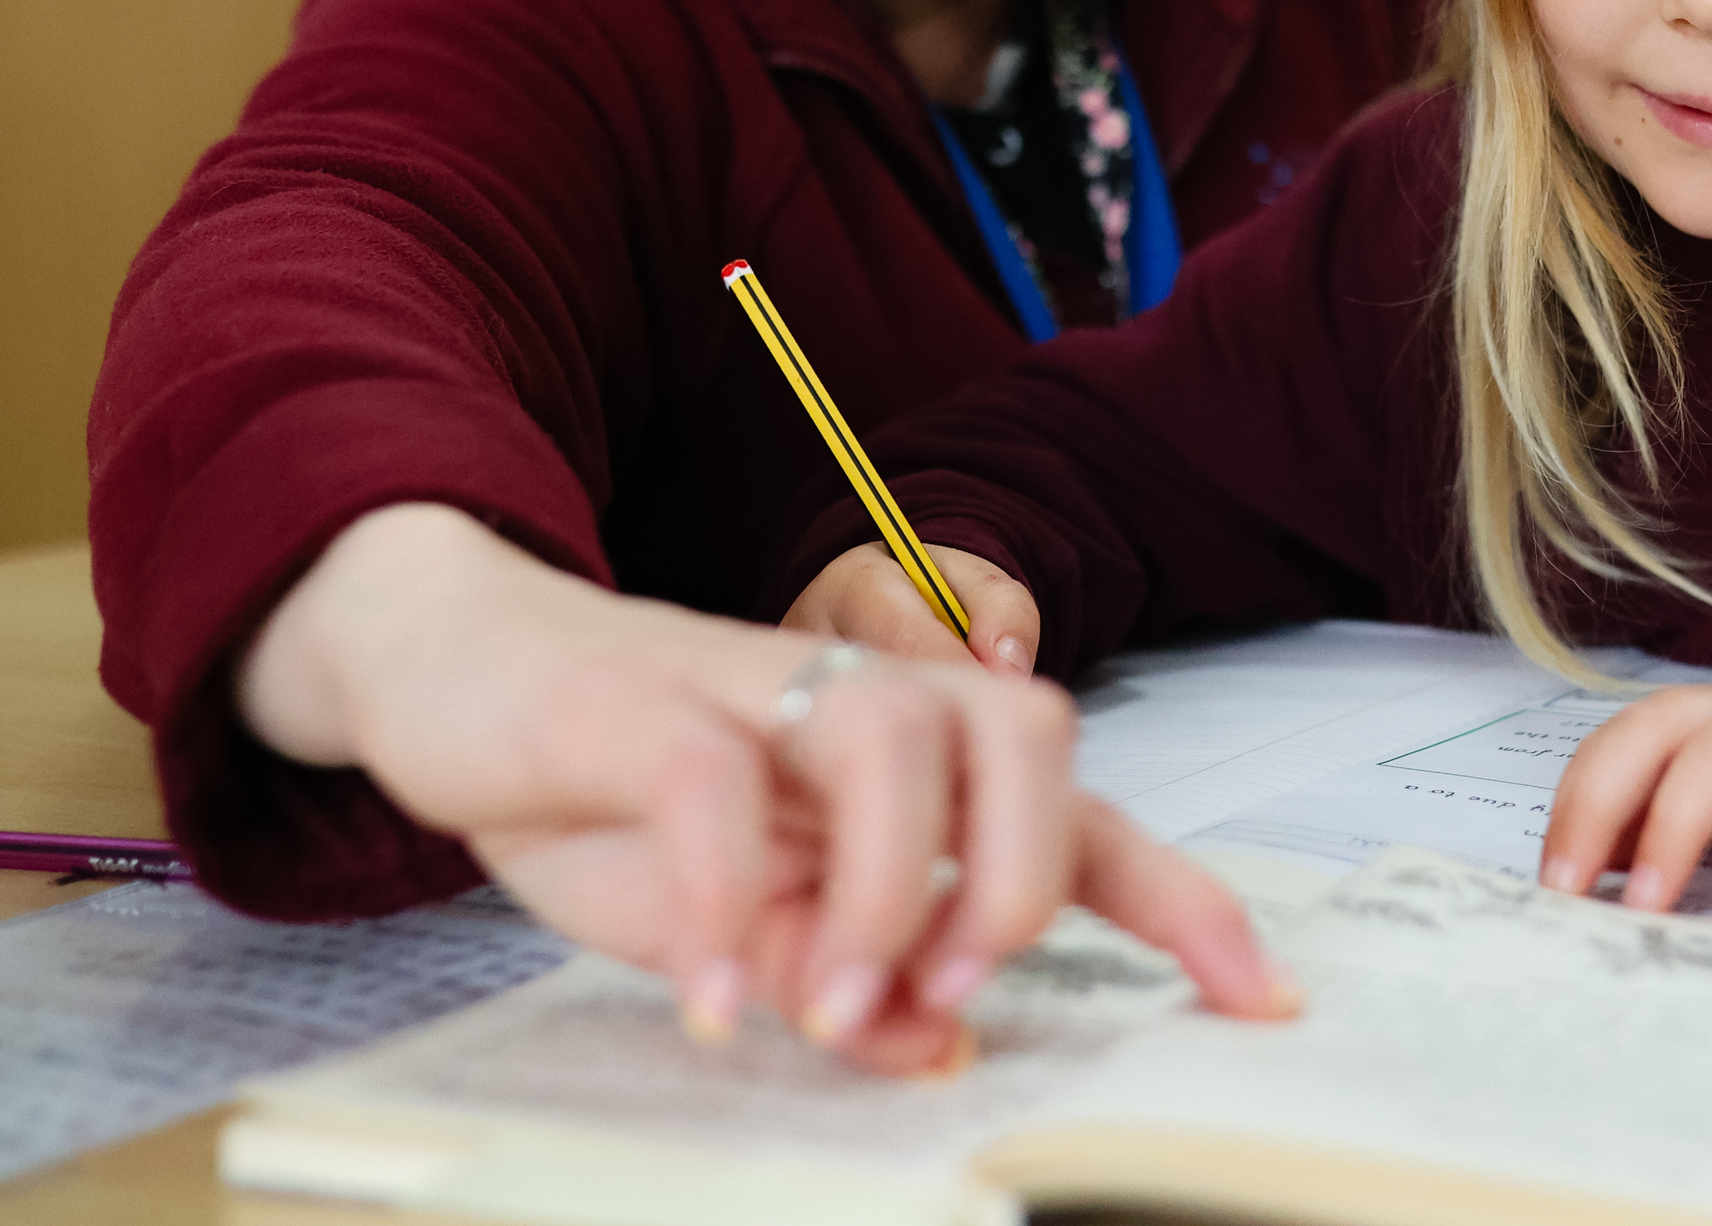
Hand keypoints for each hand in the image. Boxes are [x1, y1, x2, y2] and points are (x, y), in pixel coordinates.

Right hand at [238, 505, 1286, 1072]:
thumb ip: (836, 973)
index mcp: (915, 761)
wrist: (451, 671)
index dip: (1182, 903)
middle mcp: (863, 702)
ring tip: (830, 1007)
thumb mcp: (737, 919)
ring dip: (886, 888)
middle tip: (960, 985)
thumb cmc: (613, 795)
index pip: (1083, 817)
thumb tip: (942, 1042)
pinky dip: (718, 900)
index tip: (1261, 997)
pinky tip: (702, 999)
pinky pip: (709, 784)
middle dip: (1027, 873)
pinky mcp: (637, 700)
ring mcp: (755, 688)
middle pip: (1029, 733)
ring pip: (894, 738)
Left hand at [1536, 671, 1711, 922]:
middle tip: (1572, 890)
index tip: (1552, 880)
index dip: (1576, 803)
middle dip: (1604, 803)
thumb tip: (1580, 872)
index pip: (1619, 739)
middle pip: (1660, 728)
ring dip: (1678, 824)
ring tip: (1649, 904)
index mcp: (1698, 715)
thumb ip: (1650, 818)